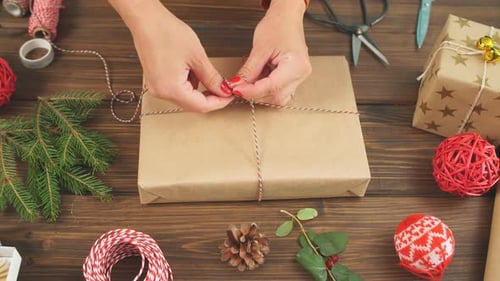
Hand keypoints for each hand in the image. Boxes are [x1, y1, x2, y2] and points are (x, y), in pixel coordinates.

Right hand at [109, 0, 233, 111]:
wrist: (146, 20)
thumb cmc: (165, 32)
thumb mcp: (197, 56)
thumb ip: (212, 77)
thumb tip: (222, 90)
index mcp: (171, 89)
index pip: (201, 106)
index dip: (219, 102)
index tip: (229, 96)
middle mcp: (161, 92)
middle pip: (192, 105)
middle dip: (209, 97)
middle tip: (223, 87)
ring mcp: (156, 88)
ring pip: (185, 97)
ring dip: (198, 89)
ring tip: (203, 70)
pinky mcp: (155, 81)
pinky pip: (176, 90)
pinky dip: (188, 83)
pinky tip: (191, 68)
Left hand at [230, 0, 310, 104]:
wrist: (286, 17)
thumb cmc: (278, 25)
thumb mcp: (260, 48)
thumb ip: (249, 71)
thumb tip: (237, 85)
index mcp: (296, 65)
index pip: (272, 87)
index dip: (252, 91)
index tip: (237, 90)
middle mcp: (301, 74)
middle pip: (276, 96)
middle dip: (255, 94)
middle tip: (239, 87)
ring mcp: (299, 77)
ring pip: (278, 97)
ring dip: (260, 93)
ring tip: (249, 81)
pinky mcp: (294, 77)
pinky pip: (280, 90)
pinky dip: (266, 88)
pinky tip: (258, 79)